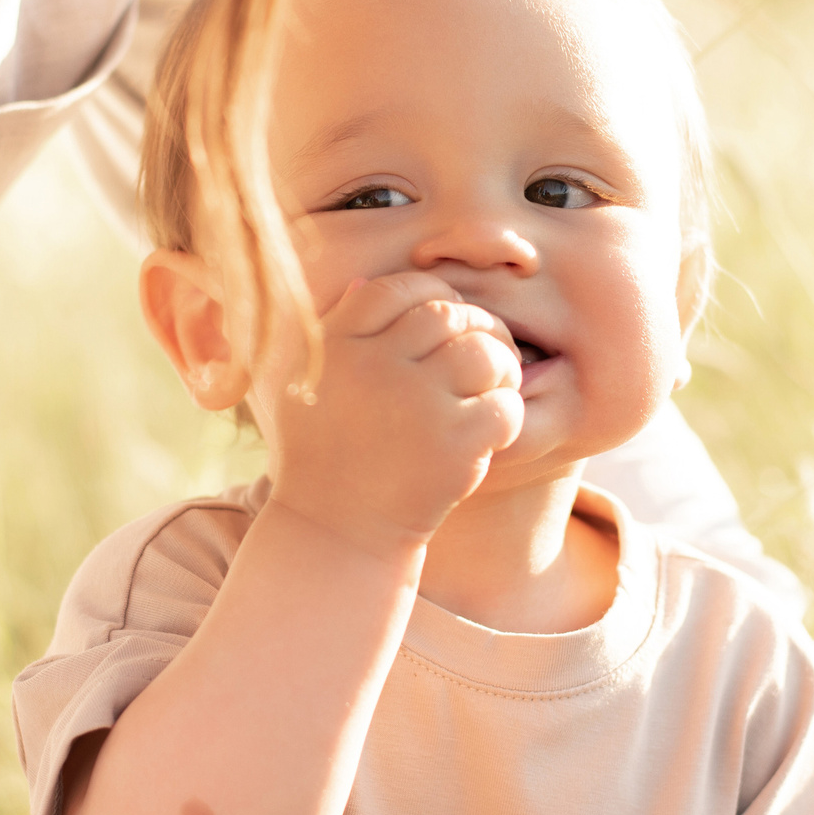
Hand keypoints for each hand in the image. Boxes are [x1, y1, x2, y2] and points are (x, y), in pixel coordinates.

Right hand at [266, 272, 522, 557]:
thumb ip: (336, 332)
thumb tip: (364, 283)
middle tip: (487, 349)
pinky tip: (492, 426)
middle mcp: (375, 366)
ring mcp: (416, 405)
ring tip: (497, 384)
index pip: (397, 289)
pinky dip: (508, 412)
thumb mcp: (306, 386)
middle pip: (448, 313)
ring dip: (501, 365)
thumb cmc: (323, 456)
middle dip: (477, 326)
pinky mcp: (453, 445)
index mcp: (337, 345)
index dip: (431, 295)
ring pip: (484, 352)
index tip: (444, 321)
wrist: (336, 531)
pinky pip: (504, 404)